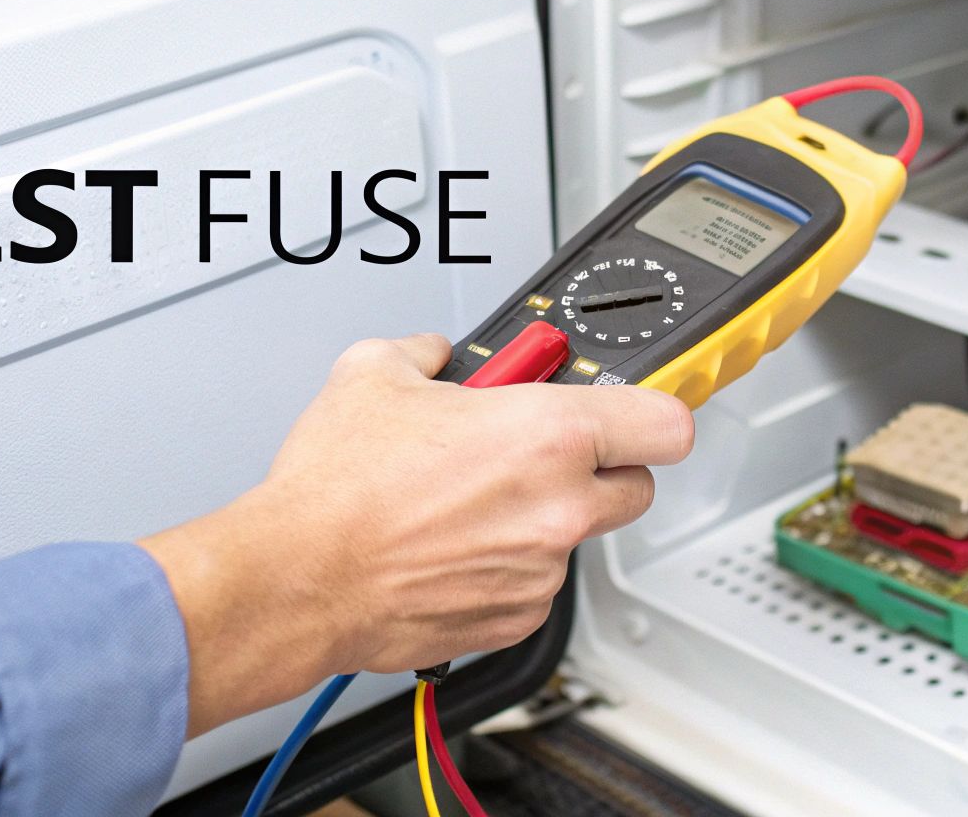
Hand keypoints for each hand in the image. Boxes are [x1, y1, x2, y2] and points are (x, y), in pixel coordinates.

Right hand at [139, 333, 694, 736]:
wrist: (299, 578)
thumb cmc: (337, 489)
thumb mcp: (374, 373)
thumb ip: (424, 351)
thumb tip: (433, 353)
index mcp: (550, 434)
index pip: (668, 423)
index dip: (654, 413)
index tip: (636, 411)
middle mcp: (561, 506)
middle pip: (637, 486)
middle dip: (600, 467)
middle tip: (543, 454)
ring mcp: (542, 568)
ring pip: (577, 537)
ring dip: (543, 519)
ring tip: (468, 504)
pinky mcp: (516, 617)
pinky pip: (537, 584)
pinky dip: (508, 566)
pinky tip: (453, 547)